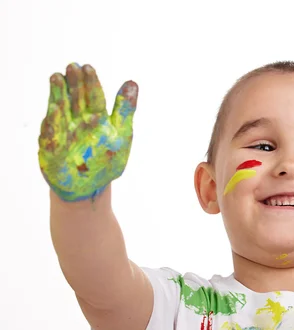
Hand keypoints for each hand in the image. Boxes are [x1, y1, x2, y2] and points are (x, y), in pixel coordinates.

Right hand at [38, 63, 138, 201]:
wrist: (89, 187)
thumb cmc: (106, 161)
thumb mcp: (122, 134)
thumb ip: (125, 110)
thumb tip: (132, 82)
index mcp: (96, 118)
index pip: (93, 97)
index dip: (91, 83)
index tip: (88, 67)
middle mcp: (77, 122)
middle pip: (75, 100)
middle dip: (73, 84)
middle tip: (73, 66)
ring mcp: (62, 134)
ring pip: (60, 111)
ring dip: (58, 95)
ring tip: (57, 77)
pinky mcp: (50, 149)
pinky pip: (51, 136)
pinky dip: (53, 124)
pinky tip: (54, 111)